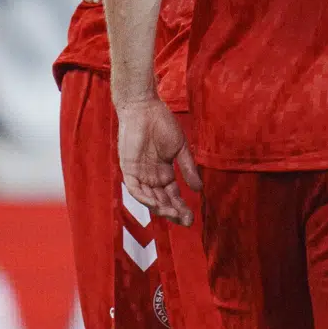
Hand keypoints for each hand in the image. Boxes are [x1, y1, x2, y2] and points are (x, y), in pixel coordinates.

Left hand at [116, 97, 202, 225]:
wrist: (145, 108)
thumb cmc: (162, 124)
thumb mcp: (180, 148)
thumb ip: (188, 168)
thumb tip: (199, 189)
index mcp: (164, 174)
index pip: (172, 197)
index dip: (181, 208)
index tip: (192, 218)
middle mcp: (151, 178)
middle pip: (162, 202)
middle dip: (174, 213)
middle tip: (186, 221)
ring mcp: (139, 174)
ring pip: (149, 199)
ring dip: (161, 208)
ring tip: (174, 214)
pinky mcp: (128, 169)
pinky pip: (135, 189)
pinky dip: (145, 198)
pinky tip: (156, 204)